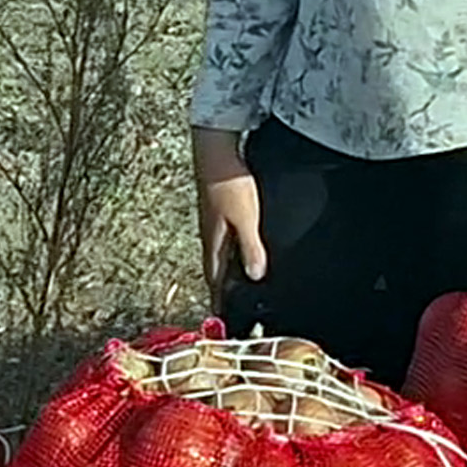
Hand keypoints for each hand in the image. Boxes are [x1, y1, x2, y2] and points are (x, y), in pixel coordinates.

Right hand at [195, 127, 265, 290]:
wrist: (216, 149)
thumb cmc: (230, 184)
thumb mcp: (246, 218)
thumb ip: (251, 248)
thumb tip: (255, 277)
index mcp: (214, 242)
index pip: (214, 278)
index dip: (218, 298)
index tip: (220, 317)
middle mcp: (210, 234)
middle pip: (215, 267)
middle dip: (221, 286)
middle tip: (228, 304)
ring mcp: (214, 220)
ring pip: (219, 251)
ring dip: (226, 267)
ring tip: (236, 280)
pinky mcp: (219, 207)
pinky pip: (224, 236)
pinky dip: (231, 248)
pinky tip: (240, 244)